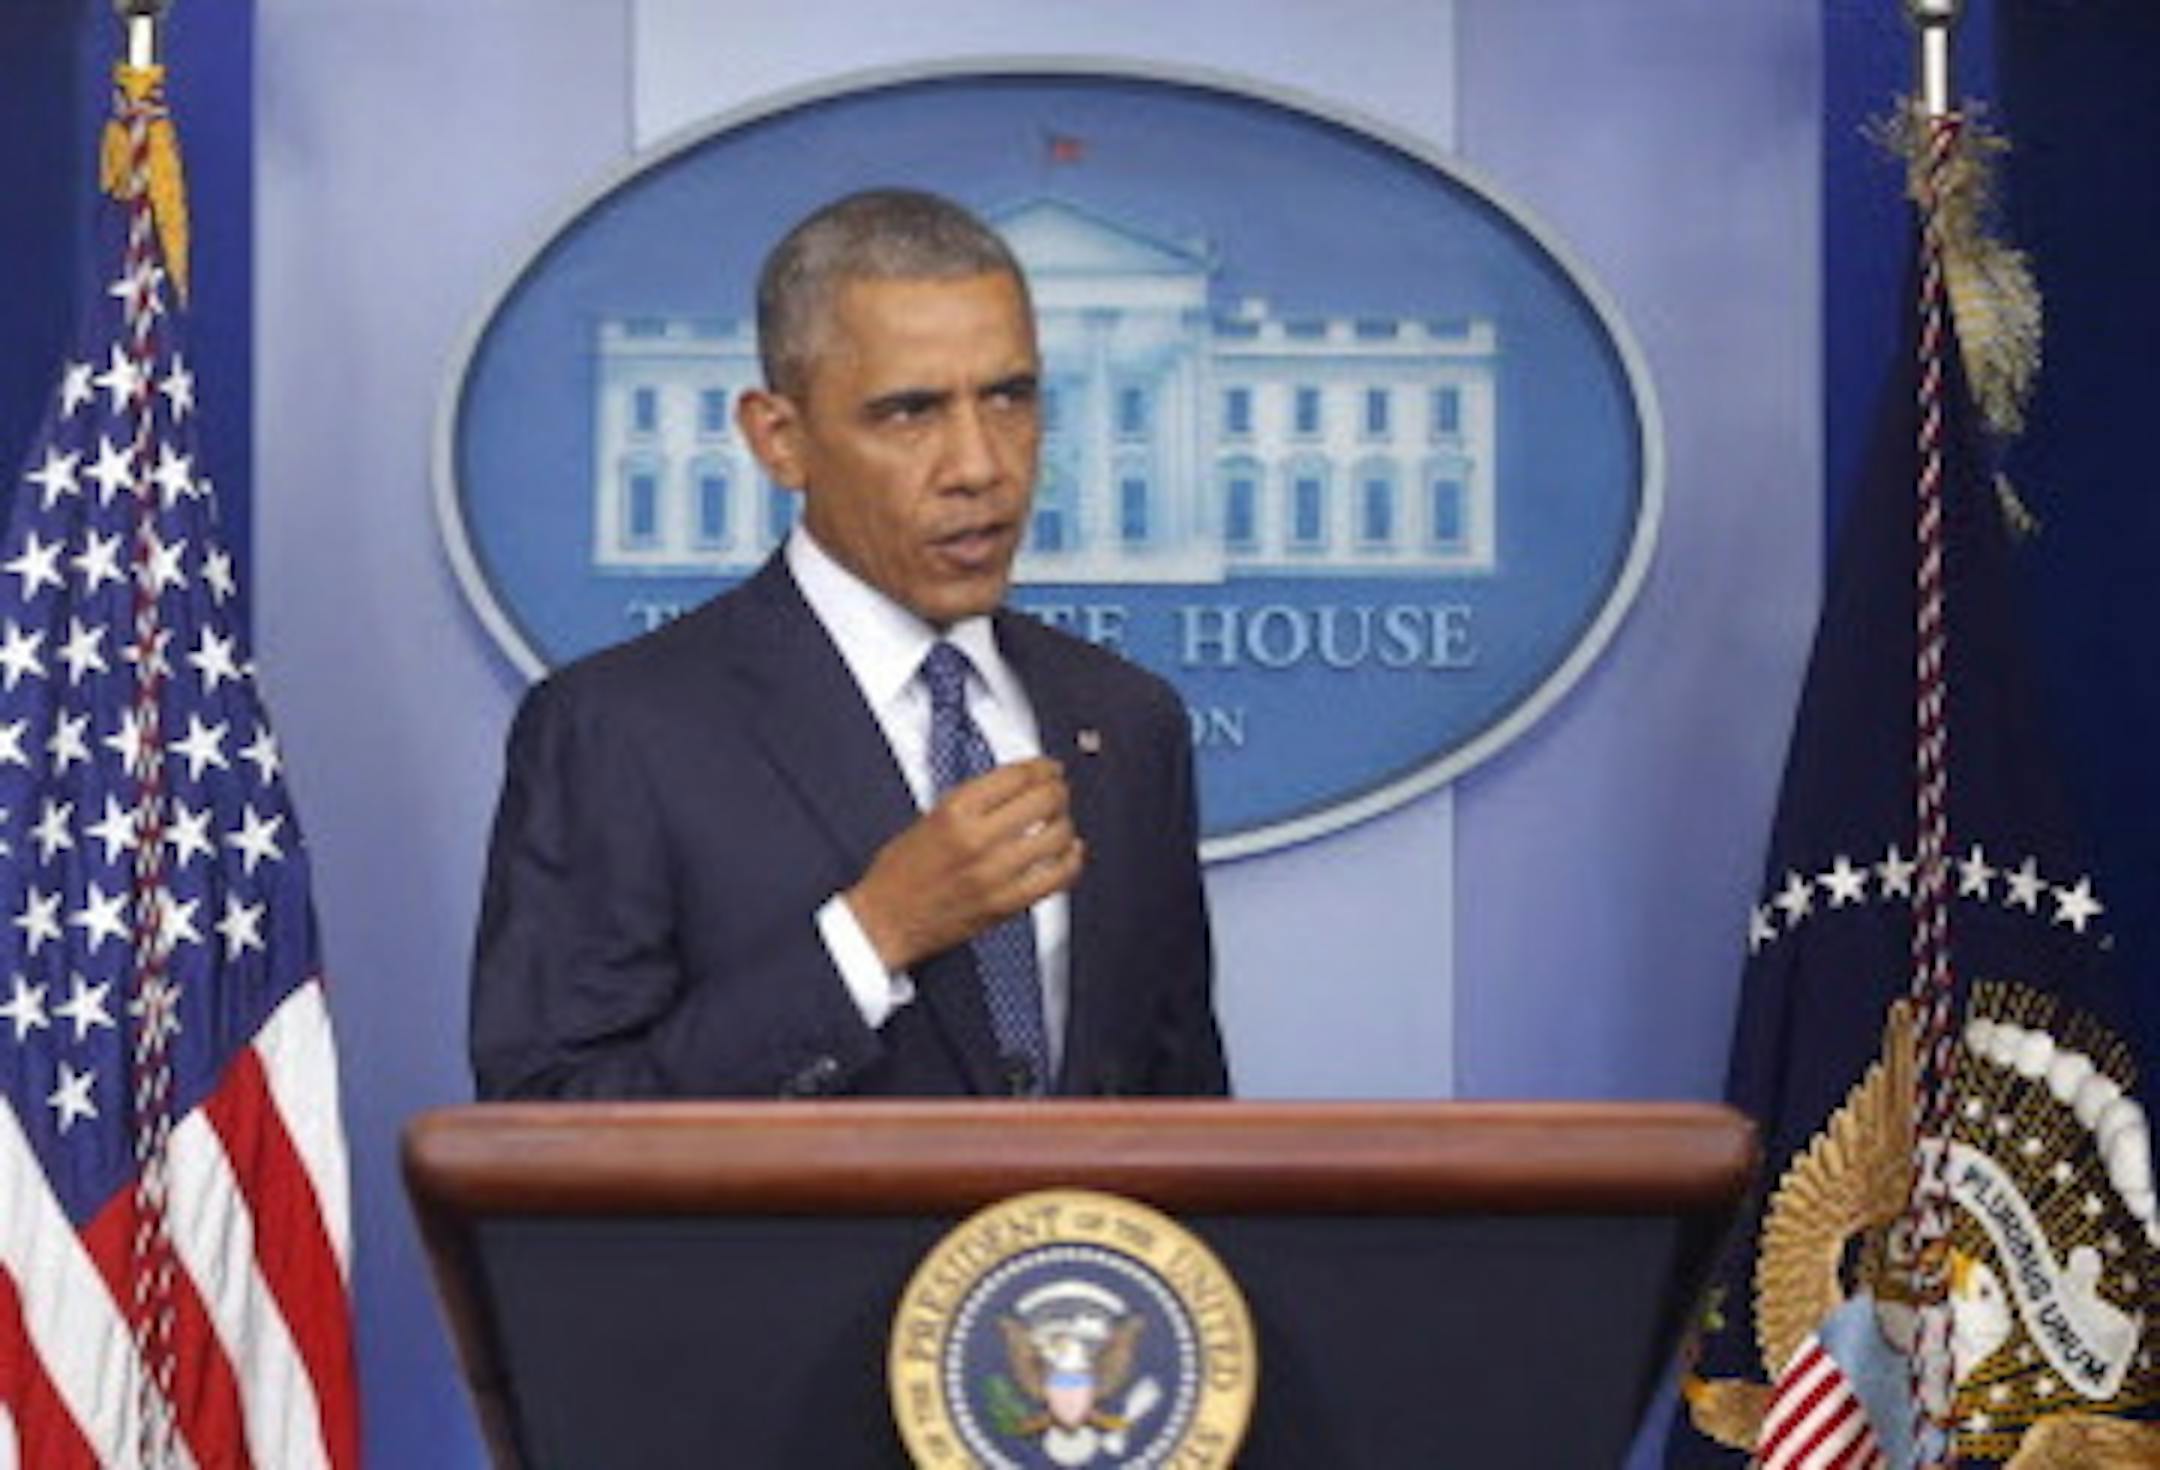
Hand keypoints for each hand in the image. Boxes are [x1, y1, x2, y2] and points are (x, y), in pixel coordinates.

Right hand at [845, 758, 1082, 972]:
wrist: (884, 922)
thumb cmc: (900, 872)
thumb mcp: (929, 818)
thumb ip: (974, 800)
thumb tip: (1021, 783)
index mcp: (954, 811)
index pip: (1017, 776)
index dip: (1042, 767)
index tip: (1049, 768)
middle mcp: (977, 839)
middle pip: (1044, 800)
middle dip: (1058, 790)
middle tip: (1058, 791)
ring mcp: (995, 874)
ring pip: (1058, 836)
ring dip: (1065, 823)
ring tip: (1059, 821)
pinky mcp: (1006, 904)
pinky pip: (1057, 878)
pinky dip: (1071, 860)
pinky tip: (1069, 852)